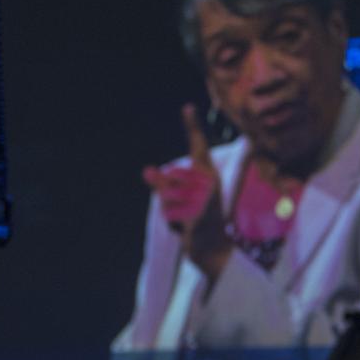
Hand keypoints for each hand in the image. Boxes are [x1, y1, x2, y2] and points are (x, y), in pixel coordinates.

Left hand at [141, 104, 231, 282]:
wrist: (214, 252)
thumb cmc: (196, 221)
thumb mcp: (176, 199)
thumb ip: (161, 183)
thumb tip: (146, 171)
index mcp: (207, 174)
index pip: (198, 147)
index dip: (192, 126)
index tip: (186, 107)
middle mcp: (210, 181)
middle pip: (168, 178)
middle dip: (166, 196)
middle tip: (186, 211)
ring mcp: (206, 197)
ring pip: (164, 196)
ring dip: (168, 212)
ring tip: (186, 220)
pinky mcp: (199, 213)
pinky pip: (168, 213)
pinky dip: (172, 225)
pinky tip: (186, 230)